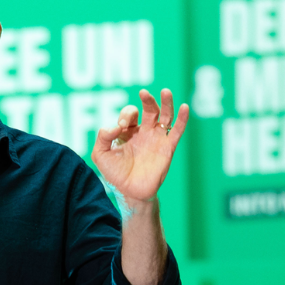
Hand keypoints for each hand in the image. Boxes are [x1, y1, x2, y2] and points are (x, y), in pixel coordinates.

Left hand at [91, 88, 189, 205]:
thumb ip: (102, 137)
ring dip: (166, 102)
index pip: (130, 114)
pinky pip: (177, 131)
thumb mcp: (100, 155)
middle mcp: (144, 132)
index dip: (125, 115)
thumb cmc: (115, 175)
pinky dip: (182, 119)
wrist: (130, 192)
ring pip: (165, 115)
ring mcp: (157, 139)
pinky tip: (184, 107)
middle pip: (150, 109)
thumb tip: (115, 126)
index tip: (120, 127)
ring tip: (165, 91)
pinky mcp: (167, 148)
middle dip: (147, 100)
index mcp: (129, 131)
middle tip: (143, 93)